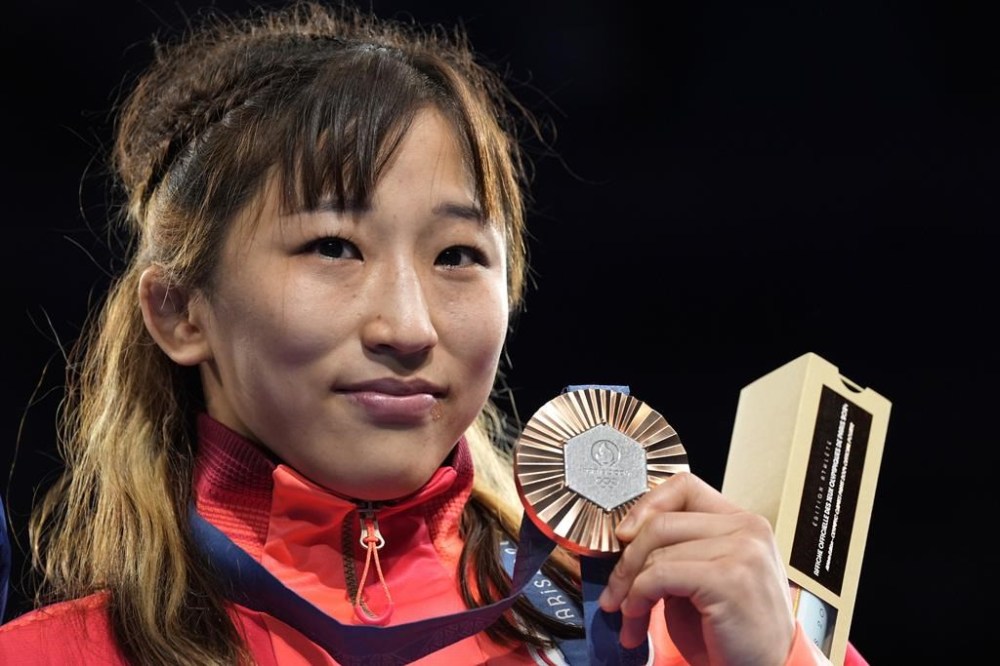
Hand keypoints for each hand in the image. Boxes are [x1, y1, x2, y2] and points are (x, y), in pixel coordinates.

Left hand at [597, 472, 795, 665]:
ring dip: (629, 586)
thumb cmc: (735, 635)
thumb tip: (627, 537)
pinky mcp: (728, 578)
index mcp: (744, 523)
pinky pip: (660, 574)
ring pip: (656, 549)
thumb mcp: (704, 578)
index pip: (685, 487)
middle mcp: (748, 530)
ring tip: (628, 614)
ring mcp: (742, 551)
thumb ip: (679, 550)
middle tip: (615, 590)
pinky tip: (637, 620)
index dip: (647, 505)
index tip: (625, 535)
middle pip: (662, 520)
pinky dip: (638, 598)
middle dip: (626, 558)